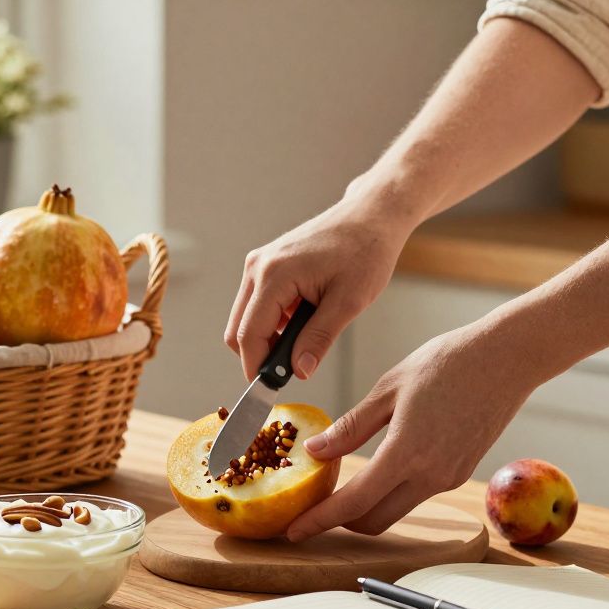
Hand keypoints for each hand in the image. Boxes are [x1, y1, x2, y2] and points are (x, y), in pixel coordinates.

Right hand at [225, 192, 412, 381]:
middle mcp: (257, 267)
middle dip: (259, 356)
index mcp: (274, 275)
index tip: (269, 392)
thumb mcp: (349, 302)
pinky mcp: (266, 264)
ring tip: (305, 341)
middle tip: (291, 372)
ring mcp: (259, 263)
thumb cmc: (365, 252)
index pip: (249, 335)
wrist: (370, 216)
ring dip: (268, 339)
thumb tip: (299, 372)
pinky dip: (272, 322)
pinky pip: (257, 304)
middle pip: (238, 330)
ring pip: (245, 319)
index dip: (256, 369)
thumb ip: (319, 338)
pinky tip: (303, 321)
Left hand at [286, 323, 540, 541]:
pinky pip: (415, 492)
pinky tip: (378, 467)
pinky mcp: (459, 472)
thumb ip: (351, 427)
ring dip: (366, 506)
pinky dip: (391, 490)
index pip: (353, 504)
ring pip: (395, 509)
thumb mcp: (389, 388)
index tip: (294, 530)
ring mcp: (448, 477)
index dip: (319, 521)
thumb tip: (315, 453)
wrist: (508, 358)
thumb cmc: (448, 362)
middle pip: (373, 521)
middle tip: (313, 508)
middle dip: (340, 522)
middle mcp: (430, 476)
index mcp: (406, 453)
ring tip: (340, 485)